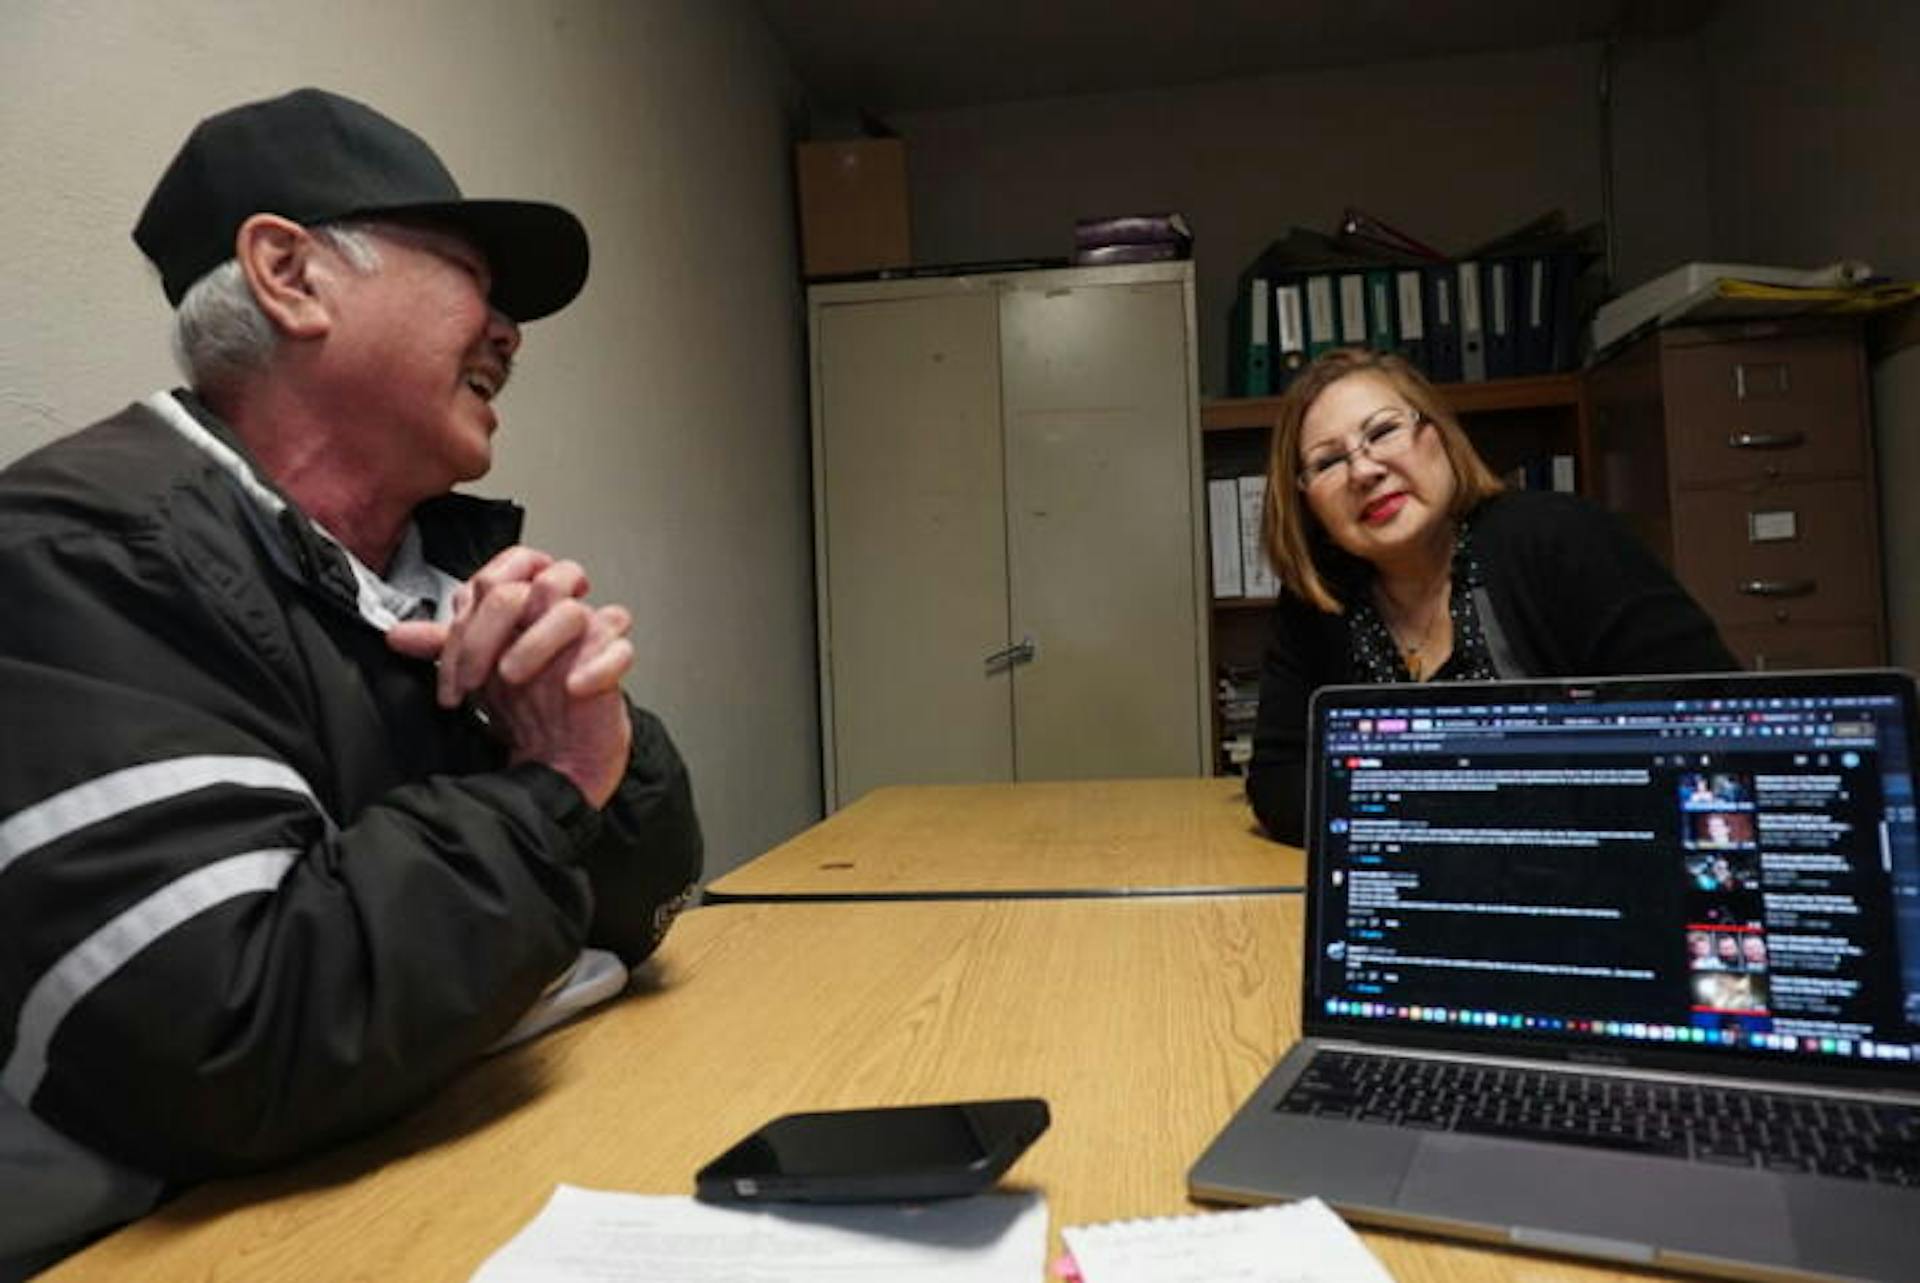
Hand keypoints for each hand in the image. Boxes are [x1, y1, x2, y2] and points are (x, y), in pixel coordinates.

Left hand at [388, 546, 635, 806]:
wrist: (554, 760)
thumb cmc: (523, 708)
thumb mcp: (475, 674)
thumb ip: (442, 647)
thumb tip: (395, 634)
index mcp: (524, 607)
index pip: (499, 577)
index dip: (471, 620)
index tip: (455, 674)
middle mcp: (556, 615)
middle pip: (538, 581)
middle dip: (494, 630)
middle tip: (478, 678)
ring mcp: (589, 637)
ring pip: (574, 609)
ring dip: (537, 642)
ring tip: (514, 678)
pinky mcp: (614, 665)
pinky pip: (619, 648)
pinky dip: (596, 666)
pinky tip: (573, 688)